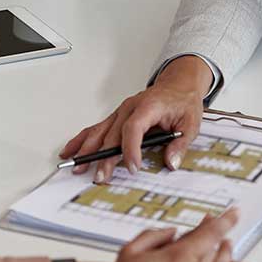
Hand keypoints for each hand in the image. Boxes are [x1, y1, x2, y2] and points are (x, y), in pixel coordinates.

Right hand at [59, 57, 210, 179]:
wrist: (178, 85)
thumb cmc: (182, 102)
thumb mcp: (191, 123)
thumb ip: (180, 144)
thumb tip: (171, 162)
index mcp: (148, 106)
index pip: (134, 128)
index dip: (130, 148)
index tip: (132, 167)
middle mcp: (130, 108)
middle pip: (113, 134)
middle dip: (105, 157)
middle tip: (100, 177)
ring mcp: (120, 112)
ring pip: (100, 131)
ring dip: (87, 150)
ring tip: (77, 166)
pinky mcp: (116, 117)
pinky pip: (96, 128)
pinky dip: (82, 140)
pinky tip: (71, 151)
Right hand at [90, 208, 260, 261]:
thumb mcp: (130, 252)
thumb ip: (154, 236)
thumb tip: (172, 232)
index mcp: (183, 255)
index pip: (212, 232)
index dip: (225, 220)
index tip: (234, 213)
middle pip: (221, 252)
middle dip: (224, 238)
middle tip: (225, 230)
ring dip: (229, 258)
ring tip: (229, 250)